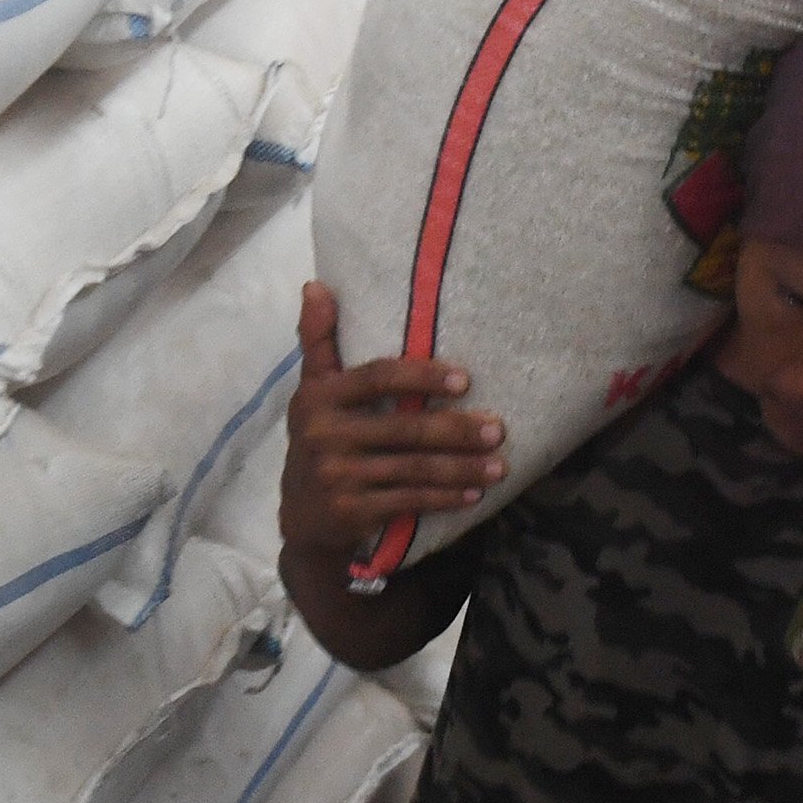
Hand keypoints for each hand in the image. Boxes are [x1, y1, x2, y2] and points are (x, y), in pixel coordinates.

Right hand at [281, 282, 505, 560]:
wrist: (302, 517)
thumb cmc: (320, 441)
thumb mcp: (313, 393)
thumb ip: (319, 342)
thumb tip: (316, 285)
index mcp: (318, 397)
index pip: (378, 378)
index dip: (423, 377)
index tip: (466, 380)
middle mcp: (323, 435)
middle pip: (406, 428)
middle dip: (458, 430)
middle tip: (499, 430)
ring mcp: (337, 476)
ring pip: (414, 469)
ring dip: (463, 468)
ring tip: (500, 465)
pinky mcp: (351, 511)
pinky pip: (410, 501)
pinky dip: (445, 498)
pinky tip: (473, 494)